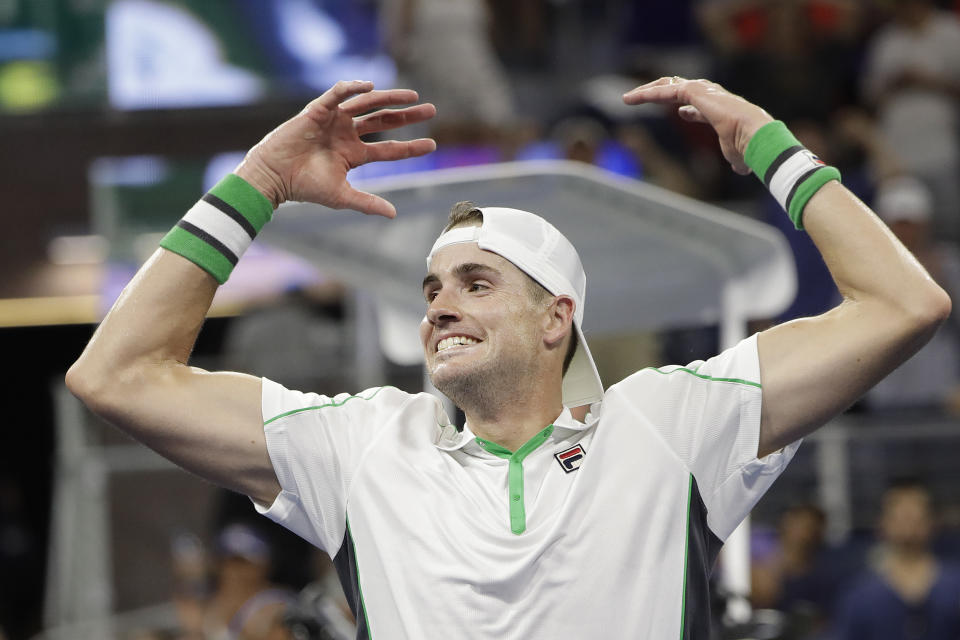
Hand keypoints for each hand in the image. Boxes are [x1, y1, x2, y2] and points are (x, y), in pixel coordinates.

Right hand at [235, 80, 435, 216]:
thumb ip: (368, 203)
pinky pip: (337, 94)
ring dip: (389, 98)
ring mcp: (334, 121)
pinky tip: (368, 86)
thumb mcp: (341, 196)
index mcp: (354, 154)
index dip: (410, 147)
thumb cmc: (304, 187)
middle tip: (432, 109)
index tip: (432, 144)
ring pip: (367, 104)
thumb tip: (394, 214)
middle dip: (407, 114)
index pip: (389, 148)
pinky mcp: (317, 111)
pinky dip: (351, 88)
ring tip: (412, 96)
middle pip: (384, 120)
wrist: (274, 177)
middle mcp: (347, 134)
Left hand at [622, 77, 771, 174]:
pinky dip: (646, 95)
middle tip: (640, 98)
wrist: (754, 135)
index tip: (681, 111)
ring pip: (667, 86)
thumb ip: (736, 159)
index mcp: (720, 109)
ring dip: (647, 92)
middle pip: (679, 89)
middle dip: (660, 92)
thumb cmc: (747, 147)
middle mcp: (711, 95)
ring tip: (628, 99)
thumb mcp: (735, 154)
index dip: (688, 107)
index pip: (700, 104)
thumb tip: (742, 168)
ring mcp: (702, 91)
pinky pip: (664, 92)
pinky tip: (631, 100)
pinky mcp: (693, 92)